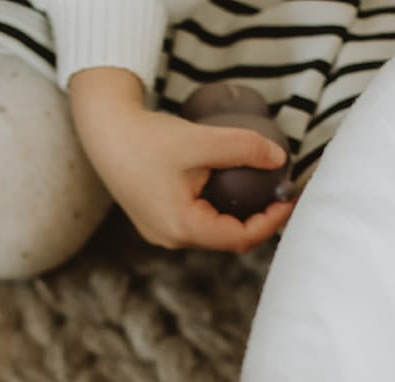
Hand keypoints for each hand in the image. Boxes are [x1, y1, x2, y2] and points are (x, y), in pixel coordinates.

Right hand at [69, 67, 294, 252]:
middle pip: (227, 238)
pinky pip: (196, 223)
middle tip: (278, 192)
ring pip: (212, 232)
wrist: (105, 130)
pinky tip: (229, 187)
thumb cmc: (147, 137)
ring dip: (238, 215)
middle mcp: (171, 238)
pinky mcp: (156, 220)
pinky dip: (218, 209)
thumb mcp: (200, 140)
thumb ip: (243, 148)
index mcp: (182, 227)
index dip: (271, 221)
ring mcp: (161, 232)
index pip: (240, 237)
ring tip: (259, 190)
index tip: (288, 197)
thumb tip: (279, 158)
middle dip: (257, 218)